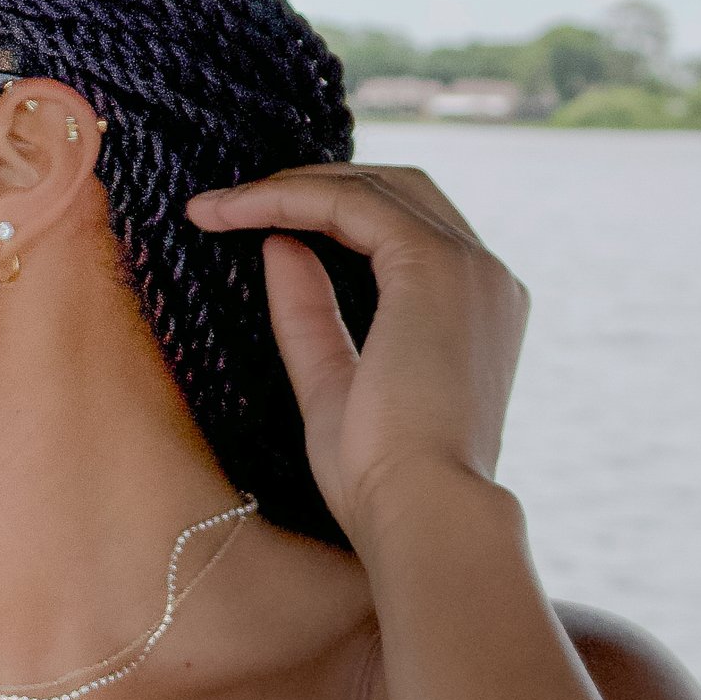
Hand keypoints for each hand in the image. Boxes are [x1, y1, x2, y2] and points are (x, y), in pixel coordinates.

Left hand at [185, 165, 527, 552]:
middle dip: (310, 187)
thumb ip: (310, 314)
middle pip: (395, 191)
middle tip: (227, 206)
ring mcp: (467, 266)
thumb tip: (280, 247)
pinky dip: (291, 197)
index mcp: (473, 311)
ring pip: (374, 187)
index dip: (326, 215)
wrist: (422, 514)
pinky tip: (235, 213)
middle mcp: (483, 278)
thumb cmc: (382, 479)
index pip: (401, 230)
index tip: (247, 226)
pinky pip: (353, 203)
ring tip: (217, 207)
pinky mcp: (433, 265)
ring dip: (291, 185)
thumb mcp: (332, 384)